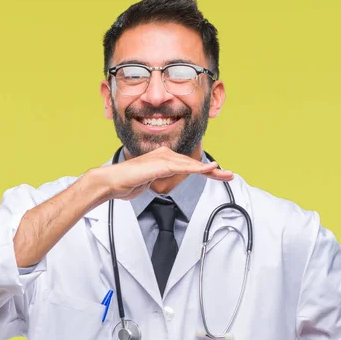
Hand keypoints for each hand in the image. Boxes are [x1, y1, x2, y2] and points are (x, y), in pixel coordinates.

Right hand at [94, 146, 233, 200]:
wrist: (111, 183)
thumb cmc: (124, 184)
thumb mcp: (145, 183)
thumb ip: (153, 180)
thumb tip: (153, 184)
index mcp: (161, 158)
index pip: (186, 165)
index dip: (203, 170)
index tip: (217, 175)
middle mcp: (164, 155)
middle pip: (193, 163)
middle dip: (212, 171)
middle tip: (229, 175)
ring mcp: (163, 158)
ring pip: (192, 164)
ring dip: (211, 171)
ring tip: (226, 175)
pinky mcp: (162, 164)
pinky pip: (184, 166)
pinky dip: (199, 168)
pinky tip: (212, 168)